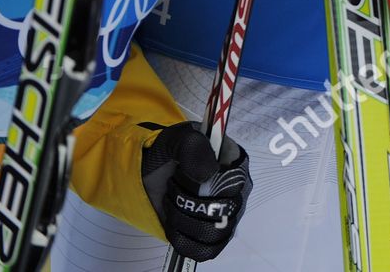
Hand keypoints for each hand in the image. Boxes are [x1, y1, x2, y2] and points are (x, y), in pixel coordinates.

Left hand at [140, 121, 252, 260]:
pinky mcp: (214, 235)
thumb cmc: (169, 153)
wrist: (151, 173)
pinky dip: (185, 241)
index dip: (207, 184)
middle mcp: (238, 190)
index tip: (181, 174)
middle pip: (224, 211)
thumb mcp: (176, 140)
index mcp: (236, 164)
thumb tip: (211, 173)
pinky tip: (174, 226)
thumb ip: (193, 148)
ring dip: (183, 221)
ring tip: (171, 204)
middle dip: (187, 202)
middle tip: (171, 186)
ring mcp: (229, 215)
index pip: (236, 181)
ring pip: (214, 232)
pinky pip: (208, 249)